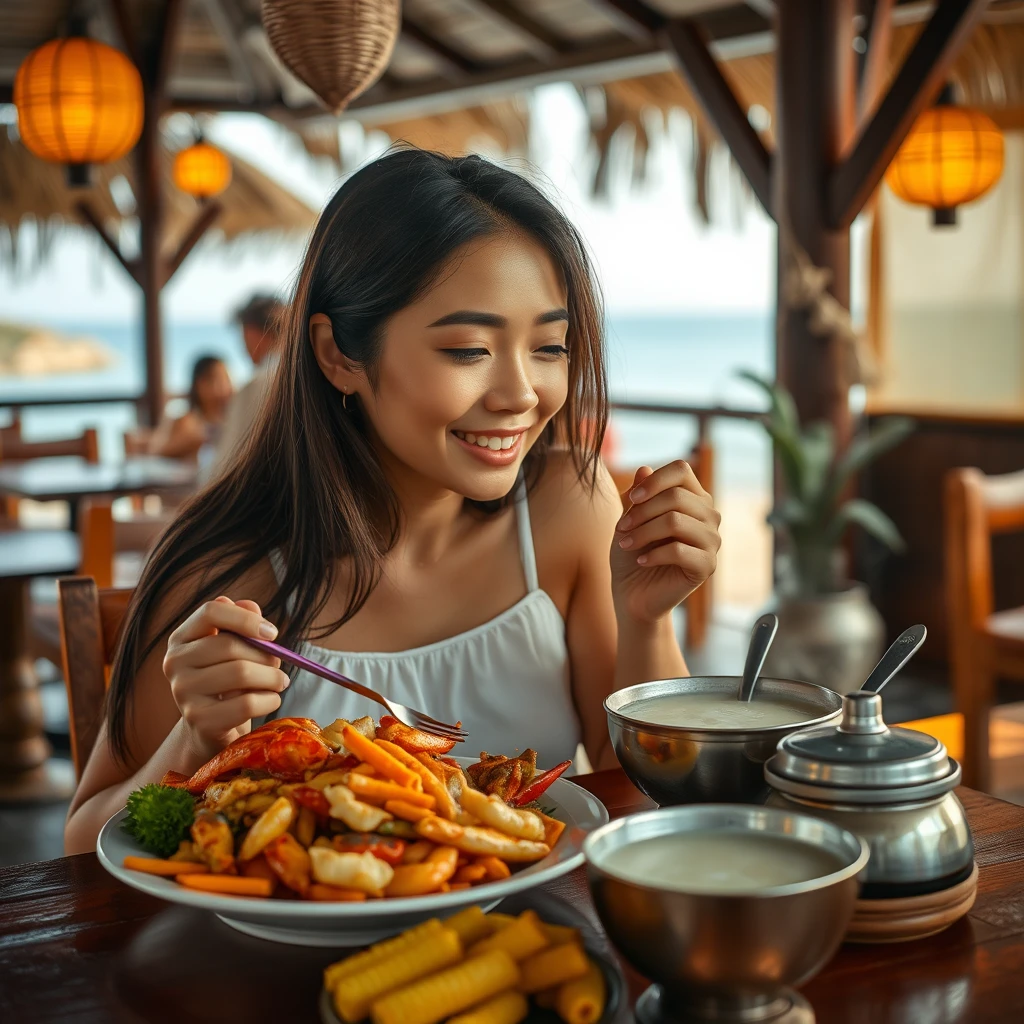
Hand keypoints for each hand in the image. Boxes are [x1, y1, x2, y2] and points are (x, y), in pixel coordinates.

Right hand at [163, 597, 289, 762]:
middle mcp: (174, 662)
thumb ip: (242, 622)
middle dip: (266, 655)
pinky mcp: (198, 719)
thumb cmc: (227, 681)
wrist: (210, 729)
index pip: (210, 611)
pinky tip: (271, 700)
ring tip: (279, 682)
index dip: (246, 619)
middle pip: (230, 645)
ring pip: (241, 673)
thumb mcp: (233, 649)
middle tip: (279, 664)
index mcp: (181, 638)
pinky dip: (269, 700)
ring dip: (272, 677)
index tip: (272, 634)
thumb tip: (251, 607)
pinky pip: (246, 703)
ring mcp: (182, 692)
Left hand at [611, 461, 721, 623]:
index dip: (654, 481)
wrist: (633, 593)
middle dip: (641, 512)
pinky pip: (679, 550)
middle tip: (620, 529)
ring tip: (625, 544)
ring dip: (643, 533)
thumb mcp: (628, 518)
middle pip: (676, 496)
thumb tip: (644, 469)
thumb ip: (637, 495)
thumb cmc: (631, 551)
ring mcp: (712, 540)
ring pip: (676, 521)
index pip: (681, 470)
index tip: (631, 499)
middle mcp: (709, 515)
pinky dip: (653, 554)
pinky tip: (641, 561)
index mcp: (693, 497)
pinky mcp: (707, 566)